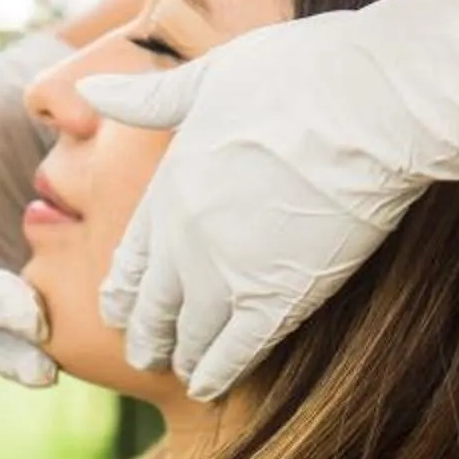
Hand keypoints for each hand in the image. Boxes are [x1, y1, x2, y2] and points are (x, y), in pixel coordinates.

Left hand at [80, 0, 458, 401]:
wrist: (371, 104)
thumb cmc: (297, 76)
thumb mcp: (209, 77)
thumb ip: (148, 99)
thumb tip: (88, 92)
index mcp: (170, 187)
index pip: (129, 260)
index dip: (122, 292)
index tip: (121, 308)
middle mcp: (188, 240)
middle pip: (152, 308)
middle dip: (146, 334)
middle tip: (146, 351)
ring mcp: (231, 274)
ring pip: (189, 337)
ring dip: (180, 357)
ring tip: (182, 368)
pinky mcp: (282, 298)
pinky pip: (236, 353)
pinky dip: (217, 372)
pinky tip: (211, 382)